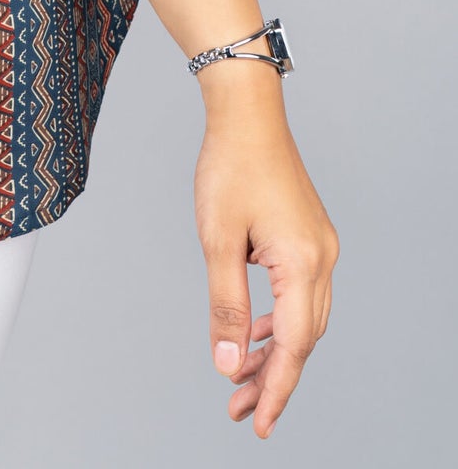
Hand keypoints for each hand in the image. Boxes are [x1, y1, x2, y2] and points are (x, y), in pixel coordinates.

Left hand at [194, 74, 338, 438]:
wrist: (247, 113)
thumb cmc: (230, 166)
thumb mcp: (217, 239)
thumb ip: (225, 306)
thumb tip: (229, 365)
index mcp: (303, 263)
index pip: (292, 346)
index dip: (275, 389)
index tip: (258, 424)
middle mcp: (322, 259)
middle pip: (302, 339)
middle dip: (272, 379)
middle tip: (241, 411)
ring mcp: (320, 247)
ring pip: (303, 320)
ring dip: (274, 352)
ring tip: (242, 381)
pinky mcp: (309, 237)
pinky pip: (300, 294)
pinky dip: (278, 321)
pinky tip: (253, 333)